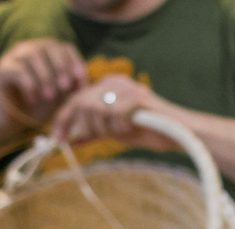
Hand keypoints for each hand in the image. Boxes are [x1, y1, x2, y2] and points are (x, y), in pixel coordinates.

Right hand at [0, 39, 85, 133]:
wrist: (10, 121)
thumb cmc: (37, 107)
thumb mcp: (59, 97)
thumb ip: (71, 87)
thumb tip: (85, 81)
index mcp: (45, 53)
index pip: (63, 47)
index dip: (74, 61)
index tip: (80, 79)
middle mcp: (28, 49)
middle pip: (47, 45)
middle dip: (60, 66)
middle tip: (65, 87)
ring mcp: (13, 57)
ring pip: (31, 55)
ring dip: (45, 76)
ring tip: (49, 97)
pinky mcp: (1, 69)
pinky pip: (17, 70)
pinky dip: (29, 85)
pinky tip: (33, 100)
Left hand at [51, 76, 179, 150]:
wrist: (178, 134)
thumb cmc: (148, 132)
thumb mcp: (113, 132)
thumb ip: (92, 132)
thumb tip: (68, 140)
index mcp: (107, 87)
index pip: (75, 99)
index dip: (63, 119)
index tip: (56, 139)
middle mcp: (114, 82)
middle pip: (81, 103)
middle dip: (82, 126)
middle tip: (86, 140)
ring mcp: (125, 87)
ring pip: (96, 109)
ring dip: (107, 128)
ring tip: (124, 131)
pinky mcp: (136, 96)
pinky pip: (114, 114)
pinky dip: (121, 127)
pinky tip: (133, 129)